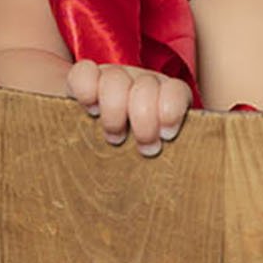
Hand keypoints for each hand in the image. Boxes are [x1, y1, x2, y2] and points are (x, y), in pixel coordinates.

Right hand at [66, 60, 192, 157]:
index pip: (175, 91)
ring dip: (113, 111)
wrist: (90, 146)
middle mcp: (142, 84)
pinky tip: (88, 110)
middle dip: (143, 119)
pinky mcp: (84, 77)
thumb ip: (171, 168)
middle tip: (141, 148)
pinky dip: (85, 90)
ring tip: (114, 138)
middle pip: (146, 85)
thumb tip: (178, 191)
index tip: (165, 136)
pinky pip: (84, 72)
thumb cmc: (132, 165)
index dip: (171, 110)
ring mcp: (113, 78)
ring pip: (115, 78)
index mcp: (166, 100)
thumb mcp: (156, 164)